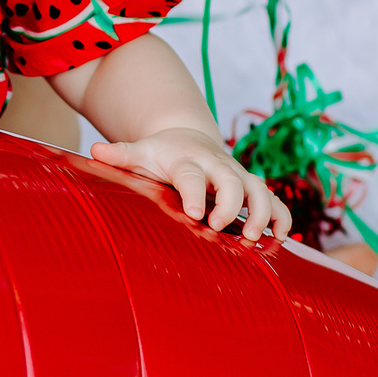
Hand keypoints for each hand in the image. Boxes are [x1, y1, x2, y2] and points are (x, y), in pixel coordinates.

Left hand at [90, 126, 290, 241]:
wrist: (188, 137)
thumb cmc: (161, 154)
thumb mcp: (140, 152)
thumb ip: (121, 154)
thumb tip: (95, 152)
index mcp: (188, 160)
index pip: (193, 176)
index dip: (195, 194)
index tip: (194, 214)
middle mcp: (218, 166)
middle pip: (233, 181)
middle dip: (232, 205)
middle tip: (221, 227)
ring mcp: (238, 176)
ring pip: (261, 190)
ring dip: (263, 214)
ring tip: (254, 239)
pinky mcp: (252, 188)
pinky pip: (276, 201)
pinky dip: (282, 218)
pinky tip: (279, 238)